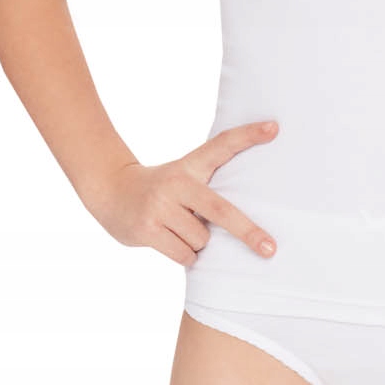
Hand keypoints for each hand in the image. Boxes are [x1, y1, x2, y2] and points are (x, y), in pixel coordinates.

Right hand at [83, 120, 279, 265]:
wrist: (110, 190)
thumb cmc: (162, 189)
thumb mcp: (184, 175)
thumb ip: (210, 185)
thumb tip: (246, 217)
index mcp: (191, 166)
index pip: (223, 144)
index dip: (249, 135)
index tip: (274, 127)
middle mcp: (177, 183)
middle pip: (221, 210)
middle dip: (247, 232)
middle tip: (269, 247)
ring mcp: (160, 206)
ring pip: (201, 240)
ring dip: (199, 244)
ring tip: (182, 230)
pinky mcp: (147, 229)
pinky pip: (184, 254)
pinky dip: (187, 256)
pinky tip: (173, 242)